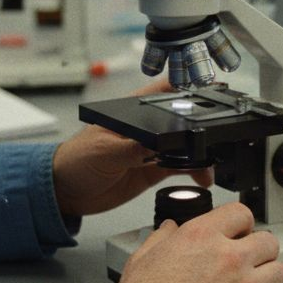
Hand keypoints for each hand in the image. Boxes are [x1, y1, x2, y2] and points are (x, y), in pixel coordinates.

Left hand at [52, 80, 212, 217]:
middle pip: (182, 120)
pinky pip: (182, 168)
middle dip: (201, 127)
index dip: (188, 90)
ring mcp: (153, 148)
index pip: (164, 92)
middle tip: (214, 139)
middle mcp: (147, 127)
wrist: (67, 193)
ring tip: (208, 165)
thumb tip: (159, 145)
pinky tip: (202, 177)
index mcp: (133, 111)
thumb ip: (132, 147)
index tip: (210, 96)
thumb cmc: (76, 161)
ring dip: (201, 155)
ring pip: (187, 146)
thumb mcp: (103, 151)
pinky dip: (196, 172)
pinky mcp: (155, 169)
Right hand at [114, 202, 282, 282]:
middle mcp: (229, 257)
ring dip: (267, 276)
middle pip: (267, 241)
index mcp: (202, 236)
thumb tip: (168, 230)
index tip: (238, 233)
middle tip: (247, 260)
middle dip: (258, 249)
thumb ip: (159, 239)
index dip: (240, 224)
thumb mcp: (140, 261)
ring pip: (279, 271)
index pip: (240, 213)